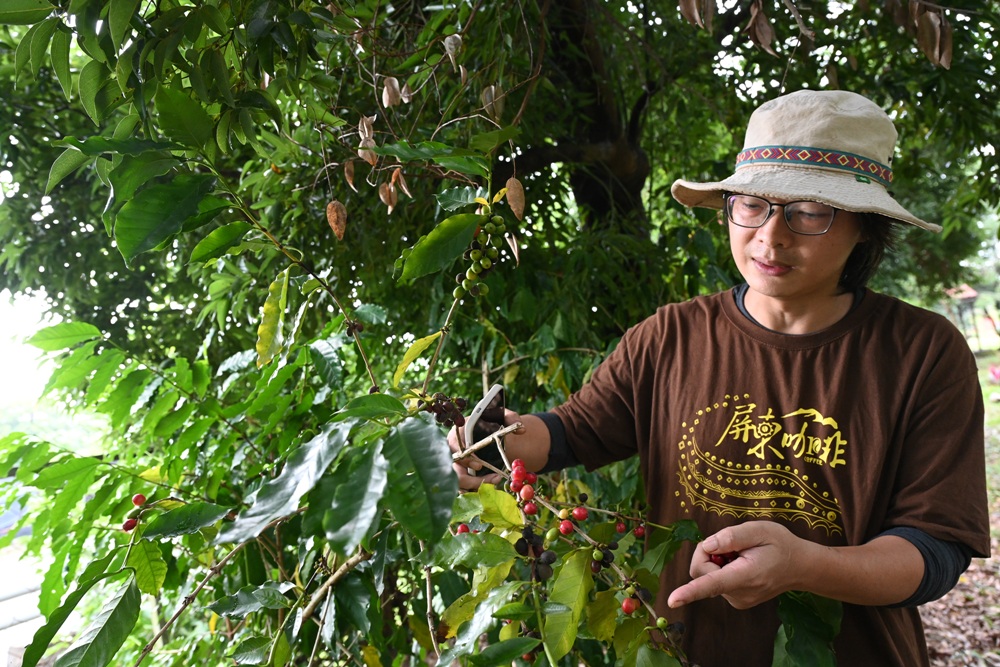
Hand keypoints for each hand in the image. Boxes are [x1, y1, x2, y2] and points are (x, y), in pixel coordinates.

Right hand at [447, 408, 522, 490]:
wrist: (488, 430)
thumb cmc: (490, 422)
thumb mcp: (501, 416)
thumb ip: (511, 419)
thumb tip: (522, 430)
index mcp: (458, 434)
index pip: (454, 448)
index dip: (464, 459)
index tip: (479, 466)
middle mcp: (453, 451)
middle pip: (453, 470)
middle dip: (471, 480)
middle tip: (492, 480)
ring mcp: (455, 464)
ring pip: (457, 482)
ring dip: (475, 487)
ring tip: (494, 484)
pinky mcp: (460, 474)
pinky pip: (462, 488)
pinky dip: (474, 491)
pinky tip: (489, 489)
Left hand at [667, 520, 806, 609]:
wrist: (800, 566)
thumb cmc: (780, 545)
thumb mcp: (760, 530)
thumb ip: (732, 536)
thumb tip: (708, 545)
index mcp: (745, 576)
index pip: (712, 583)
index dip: (690, 591)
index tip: (672, 600)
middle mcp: (739, 593)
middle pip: (701, 571)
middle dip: (708, 552)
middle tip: (731, 543)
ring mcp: (737, 599)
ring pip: (707, 575)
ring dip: (718, 560)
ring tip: (742, 554)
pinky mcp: (735, 599)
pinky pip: (716, 580)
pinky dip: (723, 568)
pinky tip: (742, 563)